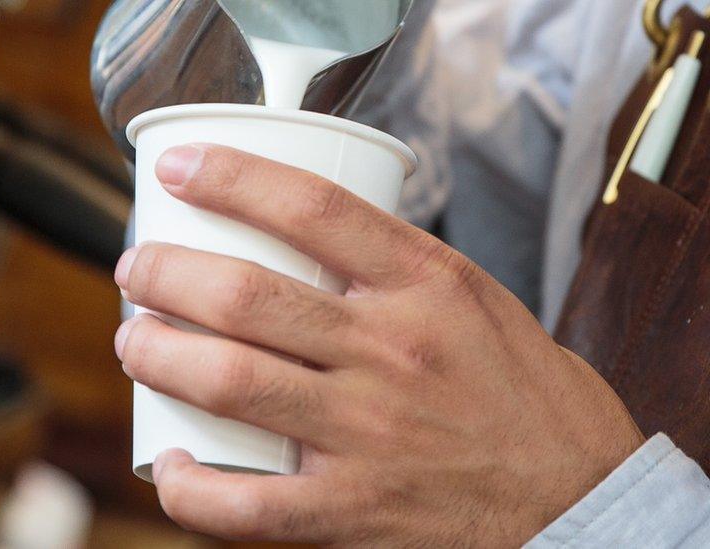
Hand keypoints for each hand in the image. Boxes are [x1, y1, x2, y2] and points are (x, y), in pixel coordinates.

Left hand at [114, 144, 644, 546]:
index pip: (310, 207)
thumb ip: (394, 262)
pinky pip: (249, 507)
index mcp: (425, 286)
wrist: (581, 496)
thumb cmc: (524, 391)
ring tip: (134, 341)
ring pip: (230, 382)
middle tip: (138, 268)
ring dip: (157, 356)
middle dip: (165, 273)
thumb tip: (304, 226)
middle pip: (246, 297)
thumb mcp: (474, 296)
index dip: (229, 176)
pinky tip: (170, 464)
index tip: (177, 167)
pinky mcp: (354, 510)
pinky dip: (191, 488)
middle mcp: (390, 352)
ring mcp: (368, 434)